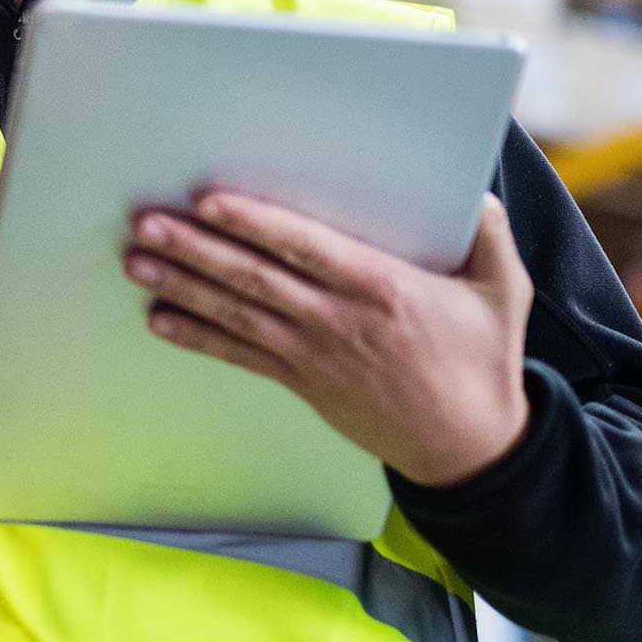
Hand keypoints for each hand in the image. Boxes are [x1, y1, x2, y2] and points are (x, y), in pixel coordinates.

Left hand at [124, 191, 533, 486]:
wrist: (469, 450)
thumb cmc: (483, 365)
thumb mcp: (504, 292)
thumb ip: (490, 235)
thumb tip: (478, 191)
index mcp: (382, 288)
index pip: (304, 248)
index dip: (255, 224)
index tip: (211, 201)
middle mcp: (337, 321)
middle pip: (254, 278)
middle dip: (196, 249)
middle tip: (146, 223)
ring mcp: (314, 355)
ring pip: (237, 313)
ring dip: (183, 286)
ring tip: (137, 261)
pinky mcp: (304, 382)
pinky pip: (241, 356)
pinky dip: (199, 338)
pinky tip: (159, 320)